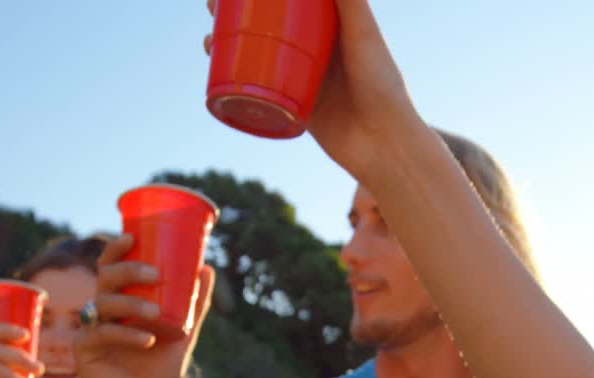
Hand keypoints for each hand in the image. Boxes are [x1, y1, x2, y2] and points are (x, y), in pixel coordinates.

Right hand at [74, 234, 214, 377]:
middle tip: (155, 273)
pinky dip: (126, 334)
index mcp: (120, 302)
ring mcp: (89, 330)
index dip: (116, 249)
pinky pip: (101, 334)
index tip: (132, 237)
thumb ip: (193, 305)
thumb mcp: (181, 334)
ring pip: (103, 304)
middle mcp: (101, 312)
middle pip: (105, 279)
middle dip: (128, 270)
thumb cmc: (158, 371)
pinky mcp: (84, 352)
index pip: (111, 267)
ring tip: (157, 314)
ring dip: (132, 304)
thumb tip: (207, 269)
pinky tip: (148, 340)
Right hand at [203, 0, 427, 182]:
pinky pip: (263, 94)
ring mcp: (306, 81)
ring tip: (207, 41)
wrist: (386, 147)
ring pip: (261, 58)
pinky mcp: (298, 109)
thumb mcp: (364, 34)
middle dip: (236, 15)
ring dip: (229, 47)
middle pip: (269, 26)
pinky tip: (216, 76)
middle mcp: (318, 52)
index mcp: (333, 27)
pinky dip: (237, 84)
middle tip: (210, 8)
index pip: (292, 1)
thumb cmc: (383, 86)